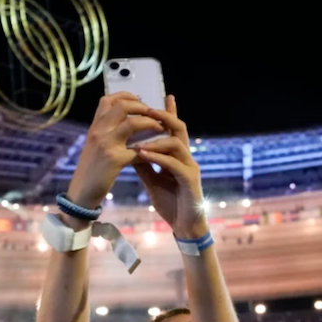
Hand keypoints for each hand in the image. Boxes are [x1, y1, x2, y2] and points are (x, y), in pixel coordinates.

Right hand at [65, 93, 163, 215]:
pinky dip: (150, 149)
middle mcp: (98, 131)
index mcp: (94, 126)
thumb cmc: (91, 169)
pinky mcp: (114, 160)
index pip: (108, 99)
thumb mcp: (94, 145)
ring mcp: (105, 144)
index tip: (140, 99)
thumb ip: (105, 131)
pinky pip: (138, 149)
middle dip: (142, 107)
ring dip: (150, 123)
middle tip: (154, 114)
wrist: (81, 192)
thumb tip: (125, 120)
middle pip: (122, 106)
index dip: (126, 95)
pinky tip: (157, 152)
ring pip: (133, 123)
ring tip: (160, 129)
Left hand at [132, 97, 207, 239]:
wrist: (184, 225)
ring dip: (155, 140)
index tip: (164, 96)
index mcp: (178, 156)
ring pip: (176, 143)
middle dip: (164, 117)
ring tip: (137, 141)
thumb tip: (130, 149)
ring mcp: (190, 167)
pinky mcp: (190, 180)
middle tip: (147, 110)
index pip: (173, 129)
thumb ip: (144, 164)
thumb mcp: (152, 180)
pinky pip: (173, 163)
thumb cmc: (171, 203)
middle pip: (179, 128)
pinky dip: (157, 157)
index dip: (169, 113)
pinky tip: (143, 155)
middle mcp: (187, 157)